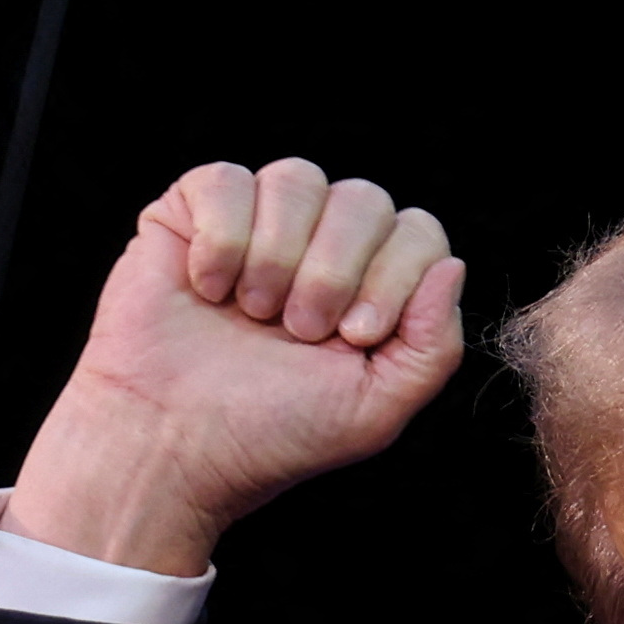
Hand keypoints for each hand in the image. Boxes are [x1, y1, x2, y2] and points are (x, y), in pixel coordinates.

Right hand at [4, 159, 466, 574]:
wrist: (172, 444)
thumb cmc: (273, 434)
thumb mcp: (376, 408)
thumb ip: (435, 346)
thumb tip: (451, 264)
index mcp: (373, 287)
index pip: (418, 234)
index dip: (395, 276)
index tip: (355, 336)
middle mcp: (321, 247)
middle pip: (365, 200)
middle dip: (336, 270)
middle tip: (300, 331)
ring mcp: (259, 224)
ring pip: (299, 179)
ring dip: (280, 255)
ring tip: (253, 313)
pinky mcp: (194, 212)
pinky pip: (229, 180)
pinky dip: (224, 239)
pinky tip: (207, 289)